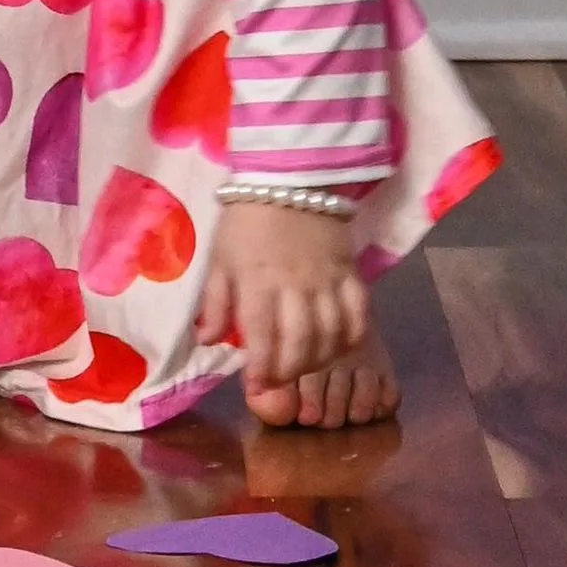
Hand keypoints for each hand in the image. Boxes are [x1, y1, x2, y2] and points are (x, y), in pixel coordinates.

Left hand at [197, 201, 379, 424]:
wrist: (289, 181)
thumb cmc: (247, 223)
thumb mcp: (220, 259)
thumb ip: (214, 302)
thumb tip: (207, 341)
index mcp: (257, 282)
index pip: (262, 335)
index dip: (261, 368)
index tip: (257, 386)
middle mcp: (294, 286)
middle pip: (300, 342)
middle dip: (290, 371)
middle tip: (281, 380)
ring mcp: (327, 280)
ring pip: (331, 334)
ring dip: (319, 359)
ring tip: (306, 367)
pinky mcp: (351, 273)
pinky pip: (360, 313)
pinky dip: (353, 337)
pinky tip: (341, 348)